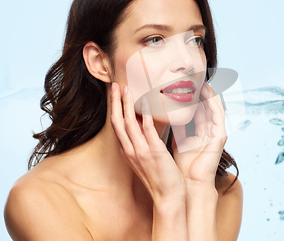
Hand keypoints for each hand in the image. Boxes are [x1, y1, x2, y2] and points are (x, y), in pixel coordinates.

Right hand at [110, 82, 185, 201]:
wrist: (168, 198)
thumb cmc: (162, 179)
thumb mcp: (148, 160)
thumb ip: (145, 145)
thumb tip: (147, 129)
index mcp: (129, 152)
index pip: (118, 127)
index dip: (116, 110)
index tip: (116, 95)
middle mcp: (131, 151)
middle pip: (118, 122)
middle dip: (116, 103)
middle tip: (115, 85)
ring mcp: (141, 151)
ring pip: (129, 123)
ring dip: (126, 104)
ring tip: (126, 88)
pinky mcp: (154, 152)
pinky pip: (147, 130)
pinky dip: (144, 115)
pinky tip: (145, 102)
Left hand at [171, 81, 227, 185]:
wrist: (189, 184)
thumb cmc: (182, 166)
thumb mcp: (177, 140)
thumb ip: (176, 126)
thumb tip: (165, 111)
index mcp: (202, 131)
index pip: (199, 108)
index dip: (192, 95)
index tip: (183, 83)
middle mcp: (211, 130)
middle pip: (208, 105)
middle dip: (202, 91)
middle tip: (193, 77)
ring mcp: (218, 132)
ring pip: (215, 106)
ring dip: (208, 92)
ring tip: (200, 80)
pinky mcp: (221, 135)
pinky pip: (219, 113)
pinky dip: (213, 101)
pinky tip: (206, 92)